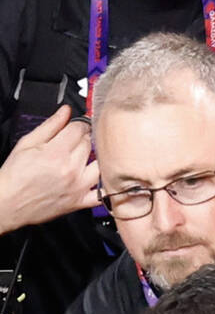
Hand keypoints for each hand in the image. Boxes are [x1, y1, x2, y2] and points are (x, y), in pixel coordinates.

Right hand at [0, 106, 100, 231]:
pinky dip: (105, 186)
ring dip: (97, 157)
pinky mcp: (80, 202)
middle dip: (85, 138)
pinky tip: (101, 178)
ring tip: (86, 157)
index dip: (80, 123)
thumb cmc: (15, 175)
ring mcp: (78, 187)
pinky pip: (103, 194)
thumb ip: (50, 126)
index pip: (80, 129)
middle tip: (77, 140)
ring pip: (101, 164)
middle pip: (90, 144)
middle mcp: (71, 170)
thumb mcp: (27, 143)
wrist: (8, 202)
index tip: (79, 124)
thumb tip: (65, 111)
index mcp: (56, 153)